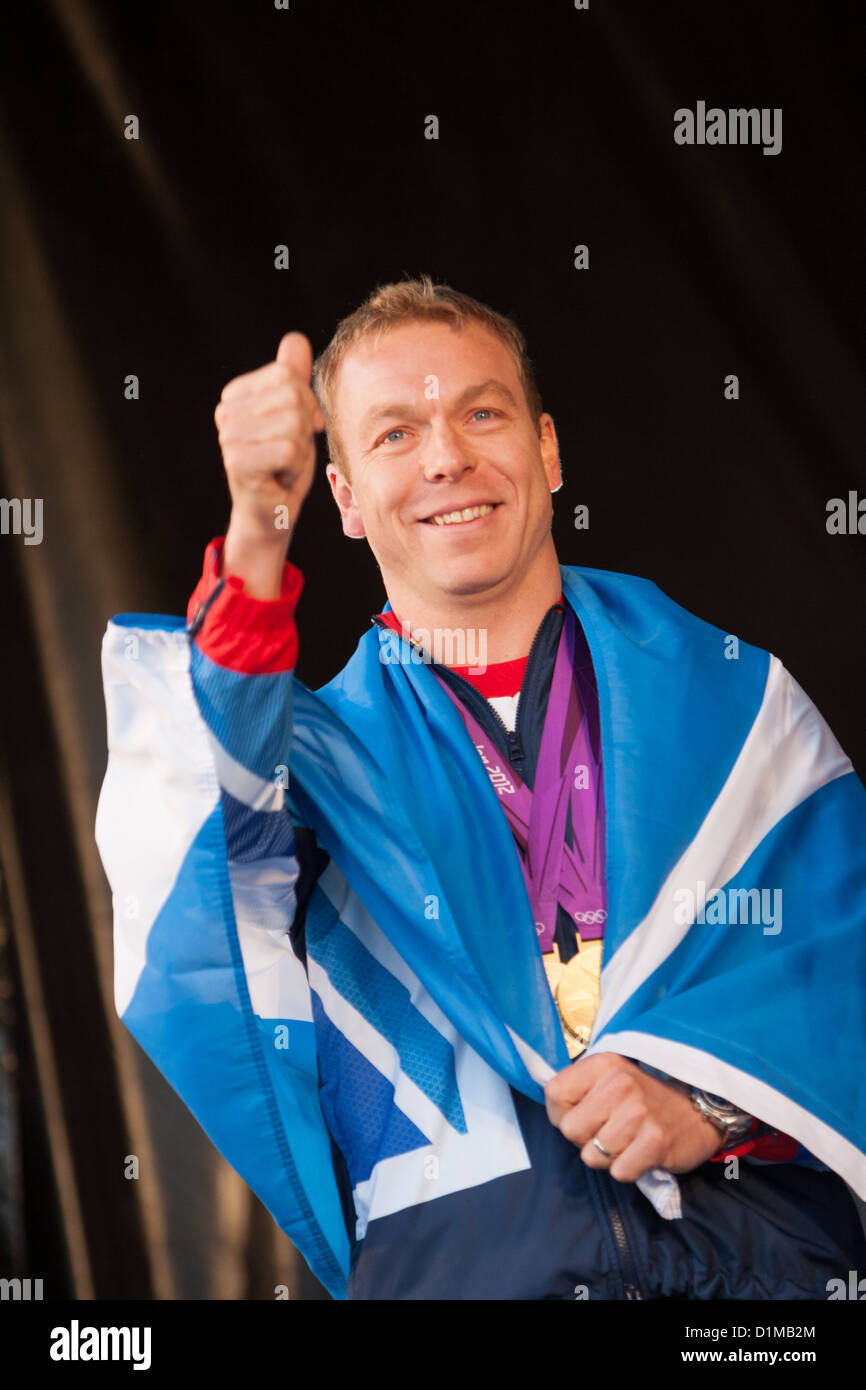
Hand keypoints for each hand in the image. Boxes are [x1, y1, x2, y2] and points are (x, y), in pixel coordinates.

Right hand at [214, 332, 324, 562]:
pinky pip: (290, 449)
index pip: (288, 375)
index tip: (295, 432)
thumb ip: (293, 377)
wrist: (270, 513)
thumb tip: (296, 339)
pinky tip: (280, 478)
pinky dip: (295, 467)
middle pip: (293, 397)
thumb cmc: (282, 465)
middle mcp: (225, 412)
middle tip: (289, 454)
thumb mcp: (295, 416)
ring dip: (301, 451)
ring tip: (283, 466)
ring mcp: (229, 437)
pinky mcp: (238, 462)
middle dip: (305, 430)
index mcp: (236, 394)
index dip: (306, 405)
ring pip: (294, 424)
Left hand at [544, 1053, 722, 1180]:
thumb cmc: (646, 1097)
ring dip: (608, 1157)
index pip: (554, 1094)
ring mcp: (638, 1114)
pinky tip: (641, 1153)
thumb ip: (581, 1088)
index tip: (580, 1116)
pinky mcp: (655, 1142)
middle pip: (570, 1130)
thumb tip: (551, 1109)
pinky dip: (627, 1169)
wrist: (699, 1110)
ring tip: (628, 1141)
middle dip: (584, 1139)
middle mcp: (619, 1085)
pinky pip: (618, 1172)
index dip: (560, 1114)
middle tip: (608, 1132)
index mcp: (604, 1064)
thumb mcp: (612, 1078)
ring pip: (592, 1156)